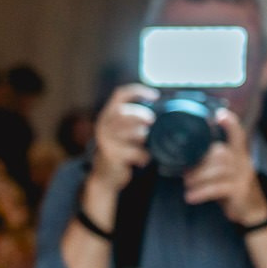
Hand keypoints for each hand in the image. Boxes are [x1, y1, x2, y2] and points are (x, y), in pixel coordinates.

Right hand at [87, 83, 156, 199]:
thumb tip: (163, 111)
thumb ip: (135, 121)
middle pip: (122, 112)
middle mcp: (104, 126)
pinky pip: (134, 152)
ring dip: (142, 136)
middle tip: (152, 121)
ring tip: (146, 143)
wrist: (105, 176)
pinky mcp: (112, 155)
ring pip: (129, 132)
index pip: (119, 95)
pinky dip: (143, 156)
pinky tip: (144, 159)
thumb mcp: (123, 132)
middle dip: (140, 114)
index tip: (155, 95)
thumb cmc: (120, 150)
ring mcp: (106, 141)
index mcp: (108, 116)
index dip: (137, 91)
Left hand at [182, 110, 266, 224]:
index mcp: (239, 155)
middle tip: (184, 174)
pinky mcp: (240, 191)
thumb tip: (183, 160)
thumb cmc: (232, 188)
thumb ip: (211, 163)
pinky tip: (190, 197)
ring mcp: (243, 176)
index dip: (230, 124)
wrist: (252, 211)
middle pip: (220, 154)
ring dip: (197, 178)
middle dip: (199, 163)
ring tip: (187, 185)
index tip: (220, 114)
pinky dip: (201, 192)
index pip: (238, 135)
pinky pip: (217, 188)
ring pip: (217, 171)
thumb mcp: (224, 173)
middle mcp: (243, 162)